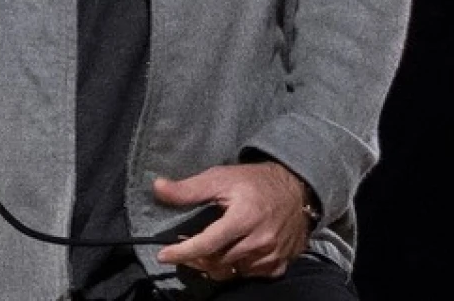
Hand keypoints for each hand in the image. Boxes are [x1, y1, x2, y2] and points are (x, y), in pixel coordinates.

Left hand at [152, 161, 313, 281]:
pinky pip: (251, 275)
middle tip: (184, 248)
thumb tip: (157, 188)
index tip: (163, 255)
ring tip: (206, 250)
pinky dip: (237, 268)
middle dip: (195, 258)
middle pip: (217, 261)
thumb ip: (189, 188)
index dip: (182, 252)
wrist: (296, 189)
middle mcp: (260, 240)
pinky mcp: (280, 264)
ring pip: (232, 271)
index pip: (207, 244)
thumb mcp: (220, 178)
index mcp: (243, 218)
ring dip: (215, 264)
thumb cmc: (254, 182)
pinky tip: (231, 254)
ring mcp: (272, 255)